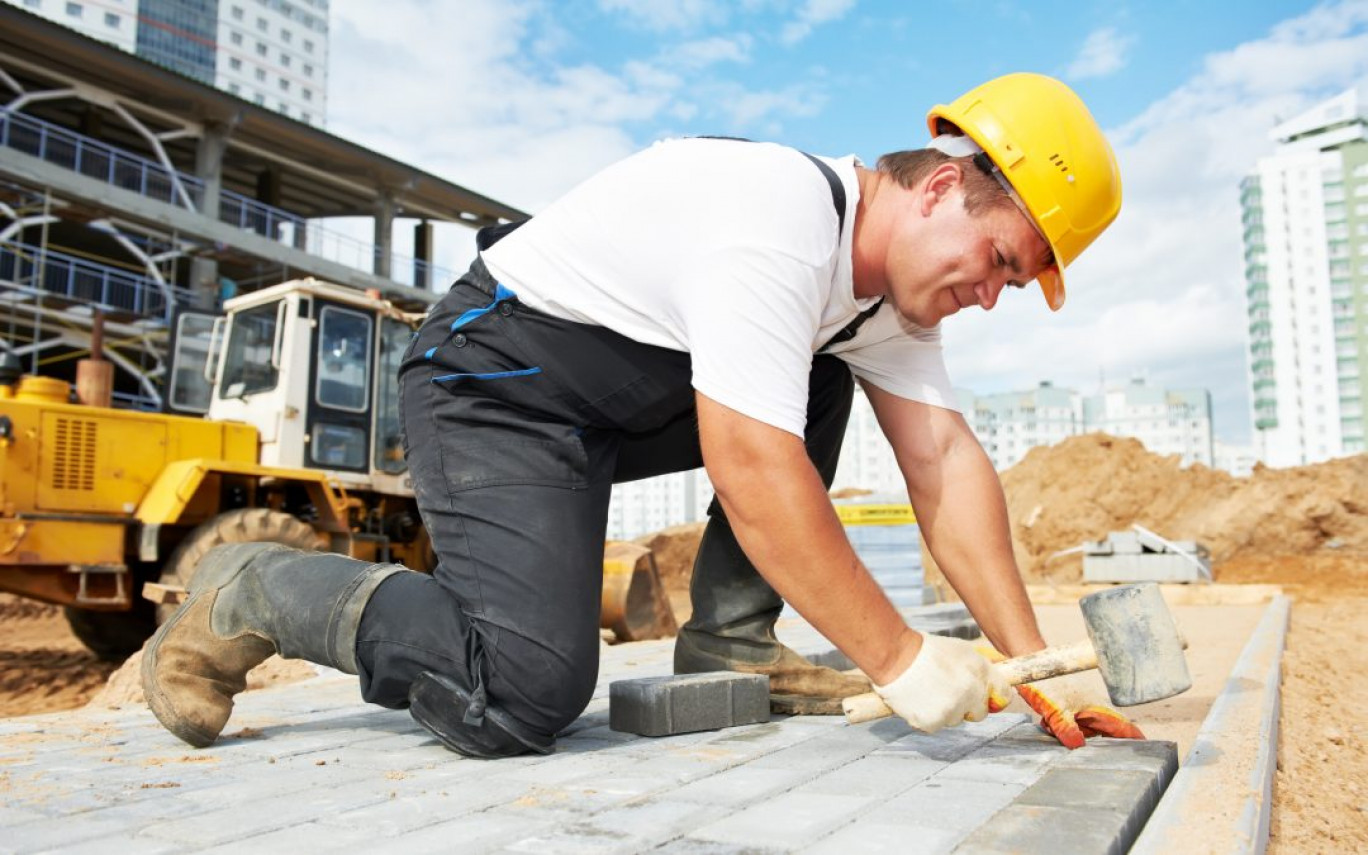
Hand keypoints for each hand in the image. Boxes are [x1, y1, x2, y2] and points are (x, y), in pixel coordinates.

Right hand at [873, 634, 1011, 732]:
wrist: (896, 657)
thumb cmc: (926, 650)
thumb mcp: (961, 651)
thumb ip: (980, 669)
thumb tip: (993, 686)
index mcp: (980, 673)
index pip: (1003, 695)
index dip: (993, 696)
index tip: (985, 696)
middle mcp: (970, 695)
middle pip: (979, 713)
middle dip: (968, 705)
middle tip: (948, 691)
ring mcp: (952, 711)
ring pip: (955, 719)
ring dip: (946, 710)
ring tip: (928, 691)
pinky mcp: (933, 722)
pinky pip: (936, 725)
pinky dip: (928, 717)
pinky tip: (919, 700)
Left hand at [1016, 677, 1145, 749]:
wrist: (1029, 669)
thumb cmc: (1046, 684)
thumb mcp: (1054, 709)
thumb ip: (1065, 728)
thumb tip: (1078, 747)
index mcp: (1099, 710)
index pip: (1125, 729)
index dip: (1138, 742)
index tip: (1152, 757)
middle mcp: (1094, 712)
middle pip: (1105, 738)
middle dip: (1096, 747)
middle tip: (1090, 755)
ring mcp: (1082, 712)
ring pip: (1084, 735)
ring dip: (1070, 736)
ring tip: (1052, 724)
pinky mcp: (1069, 712)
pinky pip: (1070, 729)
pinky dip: (1060, 729)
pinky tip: (1046, 722)